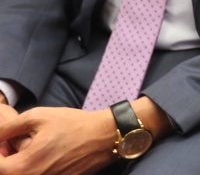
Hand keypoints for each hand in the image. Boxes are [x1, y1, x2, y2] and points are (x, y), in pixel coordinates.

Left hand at [0, 107, 115, 174]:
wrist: (103, 137)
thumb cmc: (71, 125)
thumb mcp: (37, 117)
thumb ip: (9, 128)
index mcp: (23, 167)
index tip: (4, 141)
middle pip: (8, 172)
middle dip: (7, 158)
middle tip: (15, 143)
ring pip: (21, 174)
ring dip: (19, 164)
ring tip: (32, 147)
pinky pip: (37, 174)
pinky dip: (34, 167)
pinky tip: (44, 155)